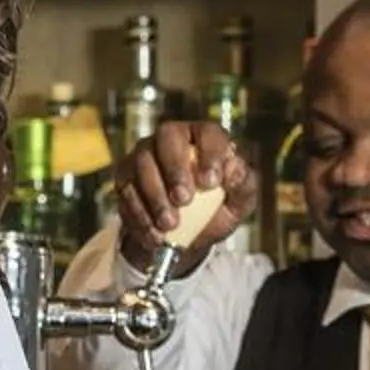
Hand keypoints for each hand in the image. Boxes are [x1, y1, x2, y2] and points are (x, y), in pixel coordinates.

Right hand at [111, 121, 258, 275]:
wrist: (182, 238)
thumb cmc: (215, 211)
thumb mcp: (238, 204)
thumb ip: (244, 185)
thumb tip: (235, 168)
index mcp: (205, 137)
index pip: (208, 132)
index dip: (209, 153)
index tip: (210, 183)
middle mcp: (172, 138)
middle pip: (168, 135)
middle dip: (175, 168)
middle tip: (184, 200)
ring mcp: (144, 154)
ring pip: (143, 162)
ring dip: (155, 195)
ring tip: (170, 224)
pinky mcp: (125, 176)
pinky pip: (126, 188)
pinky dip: (140, 213)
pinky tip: (155, 233)